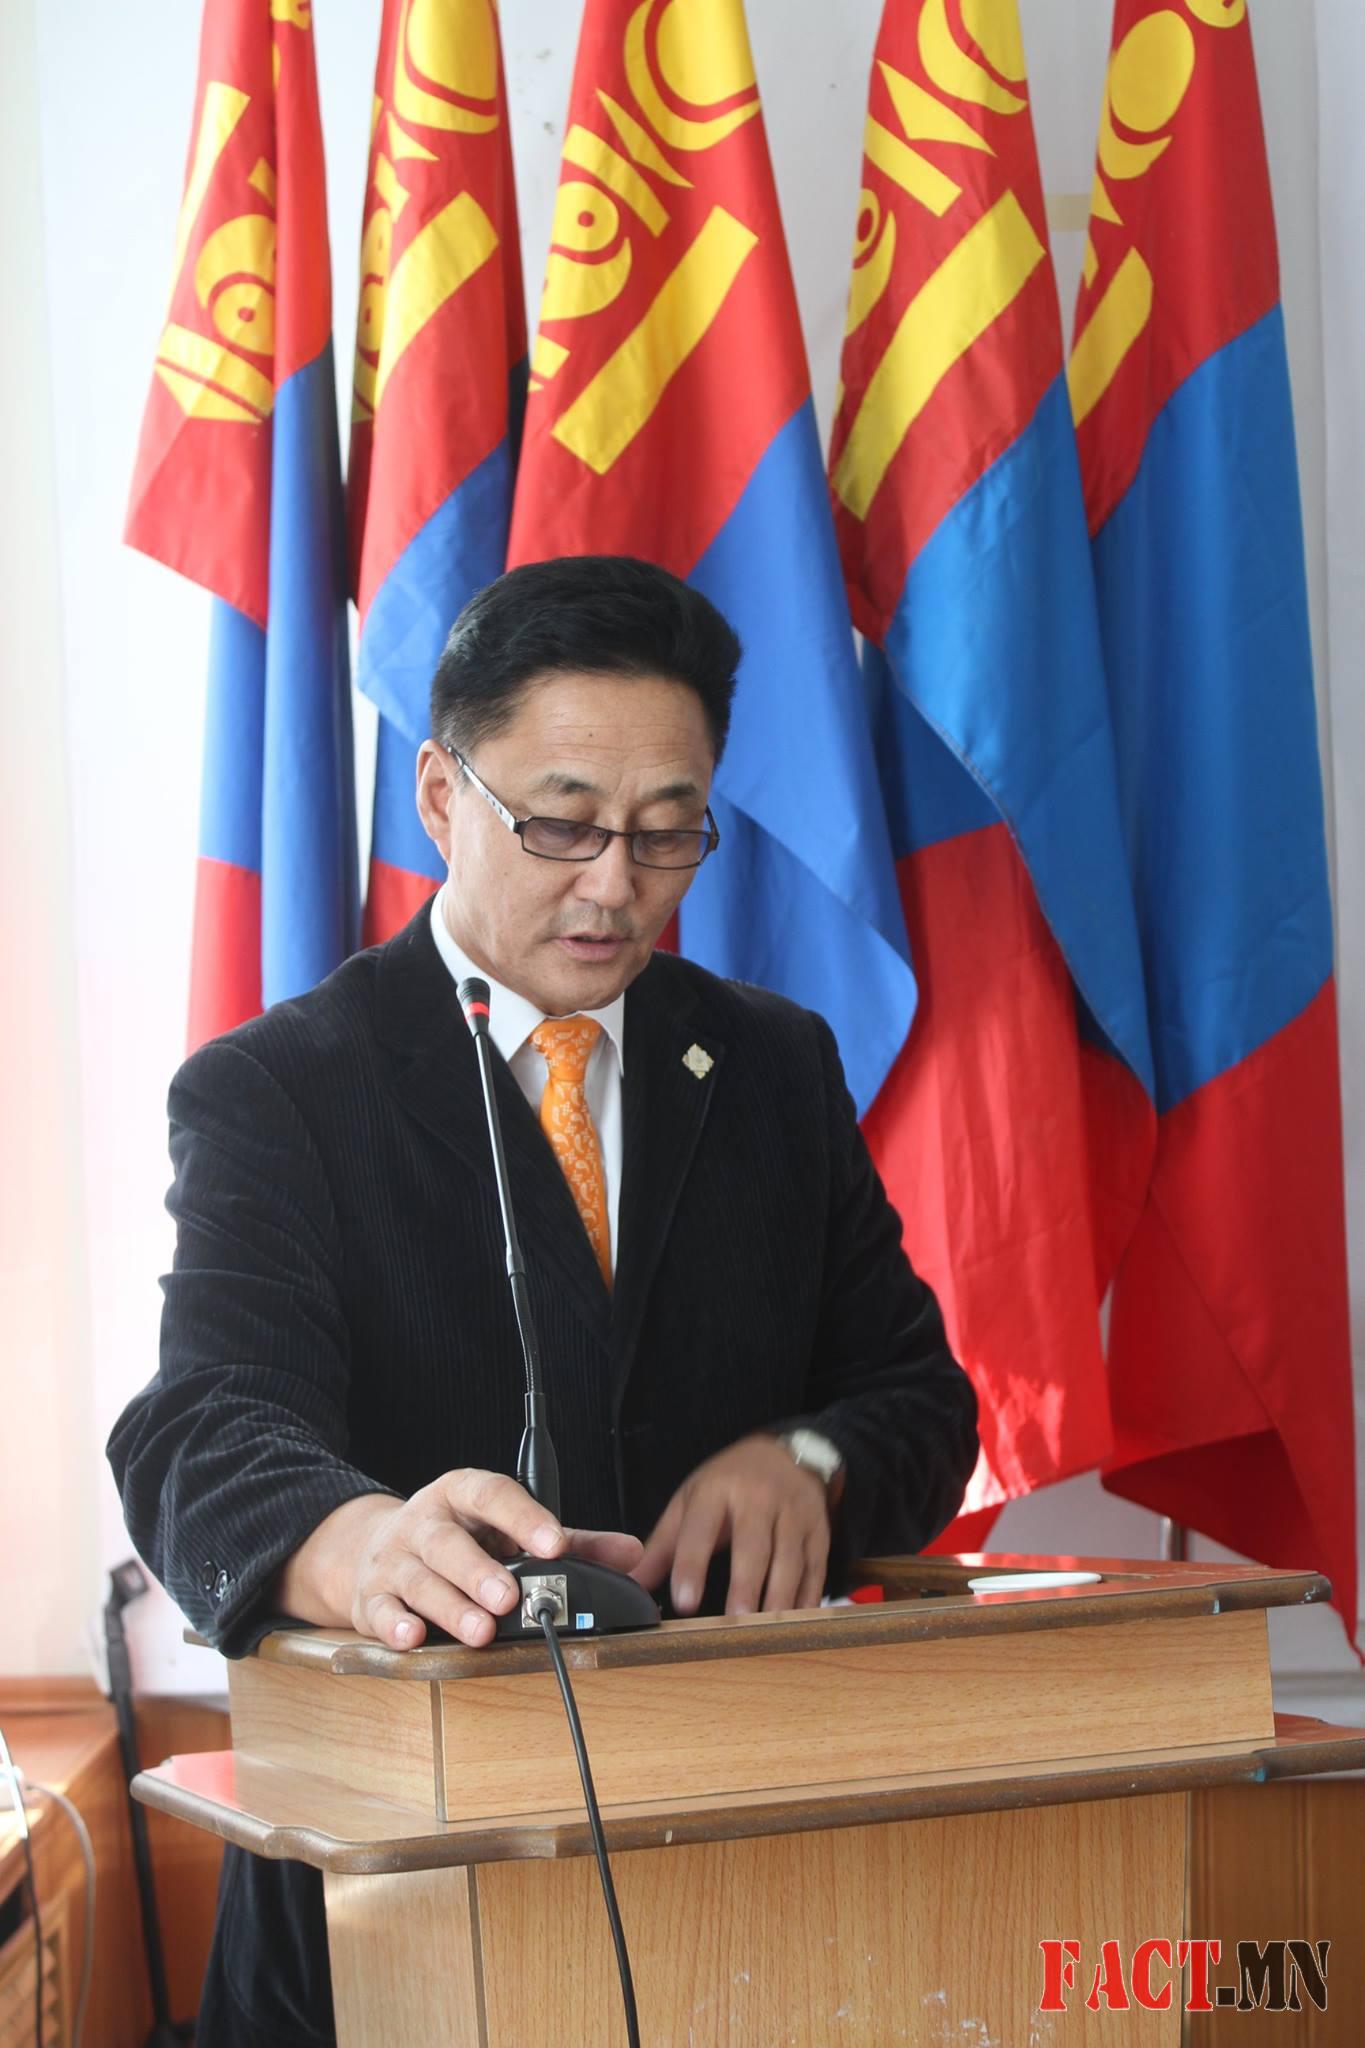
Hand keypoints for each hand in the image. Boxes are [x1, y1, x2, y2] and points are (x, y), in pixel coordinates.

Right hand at [280, 1471, 641, 1650]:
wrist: (373, 1550)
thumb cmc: (462, 1540)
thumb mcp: (509, 1530)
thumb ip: (573, 1543)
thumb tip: (631, 1553)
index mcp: (462, 1495)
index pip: (492, 1494)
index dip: (524, 1517)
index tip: (554, 1543)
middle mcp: (425, 1522)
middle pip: (448, 1542)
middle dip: (479, 1571)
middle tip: (510, 1598)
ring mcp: (394, 1560)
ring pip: (419, 1580)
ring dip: (450, 1608)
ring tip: (482, 1631)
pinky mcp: (370, 1599)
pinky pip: (381, 1612)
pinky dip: (396, 1626)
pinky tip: (416, 1638)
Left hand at [631, 1435, 831, 1617]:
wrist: (787, 1452)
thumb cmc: (730, 1483)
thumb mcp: (691, 1501)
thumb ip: (662, 1546)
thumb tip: (631, 1584)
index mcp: (718, 1491)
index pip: (701, 1529)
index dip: (692, 1564)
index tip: (684, 1600)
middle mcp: (759, 1499)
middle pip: (753, 1546)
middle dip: (745, 1585)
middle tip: (734, 1623)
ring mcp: (795, 1515)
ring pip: (789, 1560)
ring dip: (779, 1598)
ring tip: (766, 1631)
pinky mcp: (820, 1532)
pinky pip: (816, 1570)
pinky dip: (808, 1598)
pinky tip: (797, 1624)